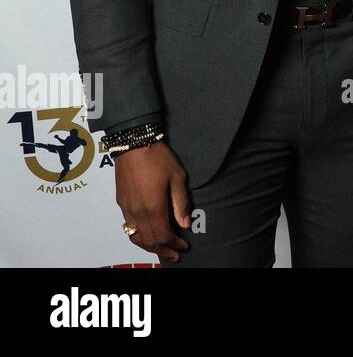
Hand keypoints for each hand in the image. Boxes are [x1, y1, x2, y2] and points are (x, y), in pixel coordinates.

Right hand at [114, 141, 191, 262]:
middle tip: (175, 255)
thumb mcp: (178, 178)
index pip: (163, 236)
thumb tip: (185, 224)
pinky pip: (128, 227)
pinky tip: (147, 234)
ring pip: (136, 237)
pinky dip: (139, 236)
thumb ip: (181, 203)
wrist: (134, 143)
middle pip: (149, 241)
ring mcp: (127, 209)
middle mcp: (137, 212)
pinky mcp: (121, 203)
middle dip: (163, 250)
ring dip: (149, 246)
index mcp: (153, 208)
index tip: (184, 246)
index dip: (174, 244)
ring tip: (162, 249)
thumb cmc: (158, 158)